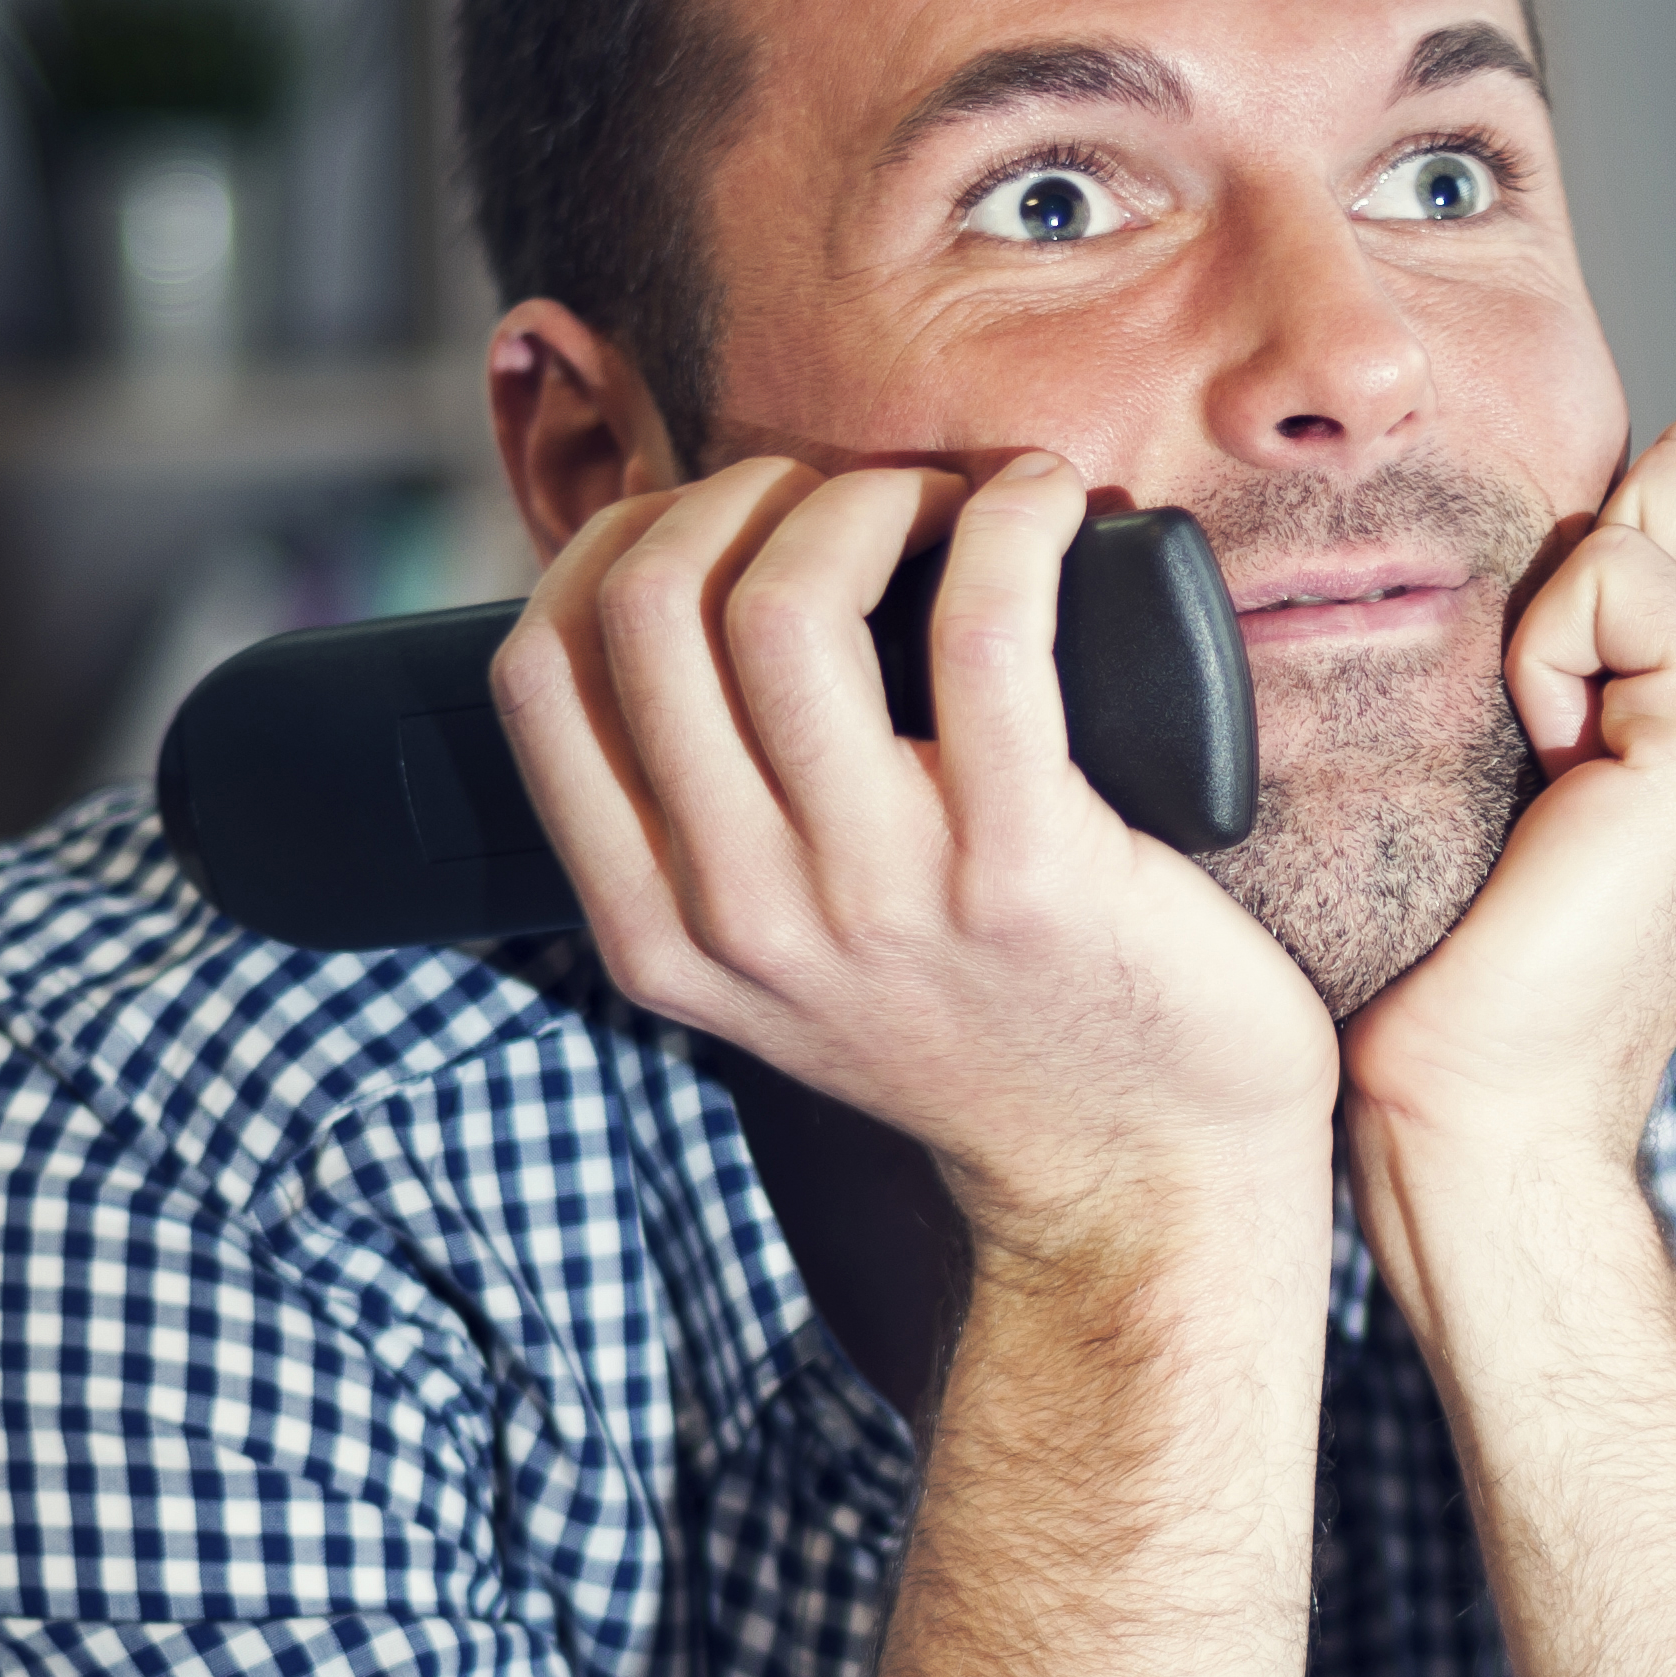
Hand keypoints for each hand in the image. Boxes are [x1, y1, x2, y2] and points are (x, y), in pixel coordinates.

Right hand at [495, 451, 1337, 1257]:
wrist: (1138, 1180)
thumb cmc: (982, 1032)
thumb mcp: (781, 969)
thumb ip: (706, 839)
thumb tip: (678, 609)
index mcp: (660, 934)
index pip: (537, 675)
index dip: (617, 544)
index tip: (718, 524)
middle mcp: (743, 918)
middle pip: (651, 606)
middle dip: (739, 495)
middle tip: (843, 501)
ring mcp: (877, 898)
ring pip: (786, 600)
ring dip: (865, 496)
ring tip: (941, 503)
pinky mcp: (1022, 867)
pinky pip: (985, 627)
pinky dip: (1012, 523)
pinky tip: (1041, 504)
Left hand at [1341, 418, 1675, 1240]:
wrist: (1498, 1106)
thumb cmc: (1486, 943)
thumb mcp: (1573, 747)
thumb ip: (1615, 628)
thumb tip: (1564, 505)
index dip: (1598, 559)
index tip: (1561, 719)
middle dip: (1594, 561)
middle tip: (1558, 733)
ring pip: (1672, 487)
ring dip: (1568, 609)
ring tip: (1559, 758)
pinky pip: (1614, 570)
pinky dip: (1544, 658)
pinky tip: (1553, 781)